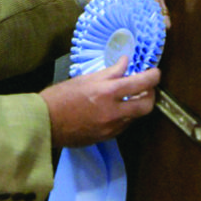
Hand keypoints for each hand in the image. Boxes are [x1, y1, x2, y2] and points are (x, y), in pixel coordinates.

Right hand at [41, 58, 159, 147]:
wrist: (46, 123)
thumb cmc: (61, 96)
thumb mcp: (86, 79)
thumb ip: (110, 72)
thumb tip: (125, 62)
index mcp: (108, 92)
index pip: (141, 83)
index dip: (153, 76)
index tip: (155, 72)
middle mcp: (114, 112)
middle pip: (147, 106)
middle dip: (151, 95)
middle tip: (146, 86)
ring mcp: (112, 127)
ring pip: (136, 116)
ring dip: (137, 105)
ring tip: (129, 95)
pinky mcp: (107, 137)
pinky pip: (124, 125)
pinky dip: (125, 115)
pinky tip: (116, 108)